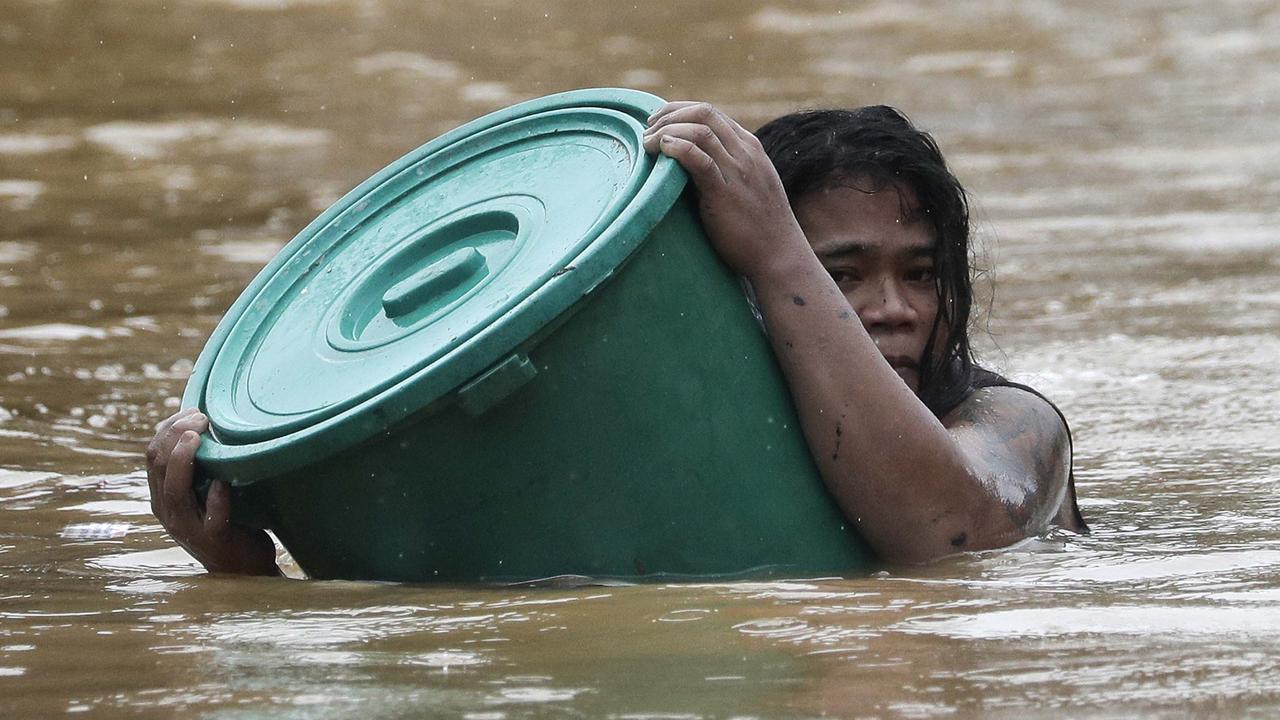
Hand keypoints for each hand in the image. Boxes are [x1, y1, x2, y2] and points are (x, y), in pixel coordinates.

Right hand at [145, 408, 279, 575]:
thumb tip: (205, 421)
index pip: (152, 454)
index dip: (168, 428)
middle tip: (201, 417)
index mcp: (163, 494)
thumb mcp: (204, 489)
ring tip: (197, 437)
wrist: (242, 567)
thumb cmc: (227, 519)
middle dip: (175, 434)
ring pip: (175, 491)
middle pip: (158, 466)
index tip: (193, 411)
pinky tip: (222, 482)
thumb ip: (200, 463)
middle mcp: (169, 510)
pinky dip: (216, 498)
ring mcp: (189, 527)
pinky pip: (211, 518)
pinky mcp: (215, 540)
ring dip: (184, 460)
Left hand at [643, 101, 808, 278]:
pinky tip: (662, 150)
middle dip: (669, 115)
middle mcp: (745, 153)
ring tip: (648, 144)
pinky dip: (677, 148)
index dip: (679, 112)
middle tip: (647, 131)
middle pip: (703, 113)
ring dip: (667, 131)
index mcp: (750, 148)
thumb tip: (690, 166)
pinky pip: (700, 159)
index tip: (658, 123)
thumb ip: (728, 169)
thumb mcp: (748, 186)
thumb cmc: (760, 227)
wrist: (780, 255)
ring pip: (700, 130)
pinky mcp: (726, 193)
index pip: (711, 113)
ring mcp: (738, 171)